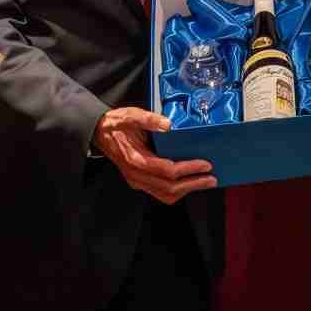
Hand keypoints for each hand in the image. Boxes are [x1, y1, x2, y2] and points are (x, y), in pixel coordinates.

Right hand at [94, 107, 216, 203]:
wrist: (99, 133)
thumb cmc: (116, 125)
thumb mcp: (130, 115)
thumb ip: (148, 119)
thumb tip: (168, 125)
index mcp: (135, 160)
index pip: (167, 170)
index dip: (188, 169)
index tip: (205, 164)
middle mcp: (136, 175)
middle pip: (169, 187)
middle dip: (193, 184)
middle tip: (211, 178)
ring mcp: (138, 181)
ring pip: (166, 194)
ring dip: (187, 190)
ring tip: (205, 183)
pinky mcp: (140, 181)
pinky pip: (161, 192)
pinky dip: (177, 191)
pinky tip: (189, 183)